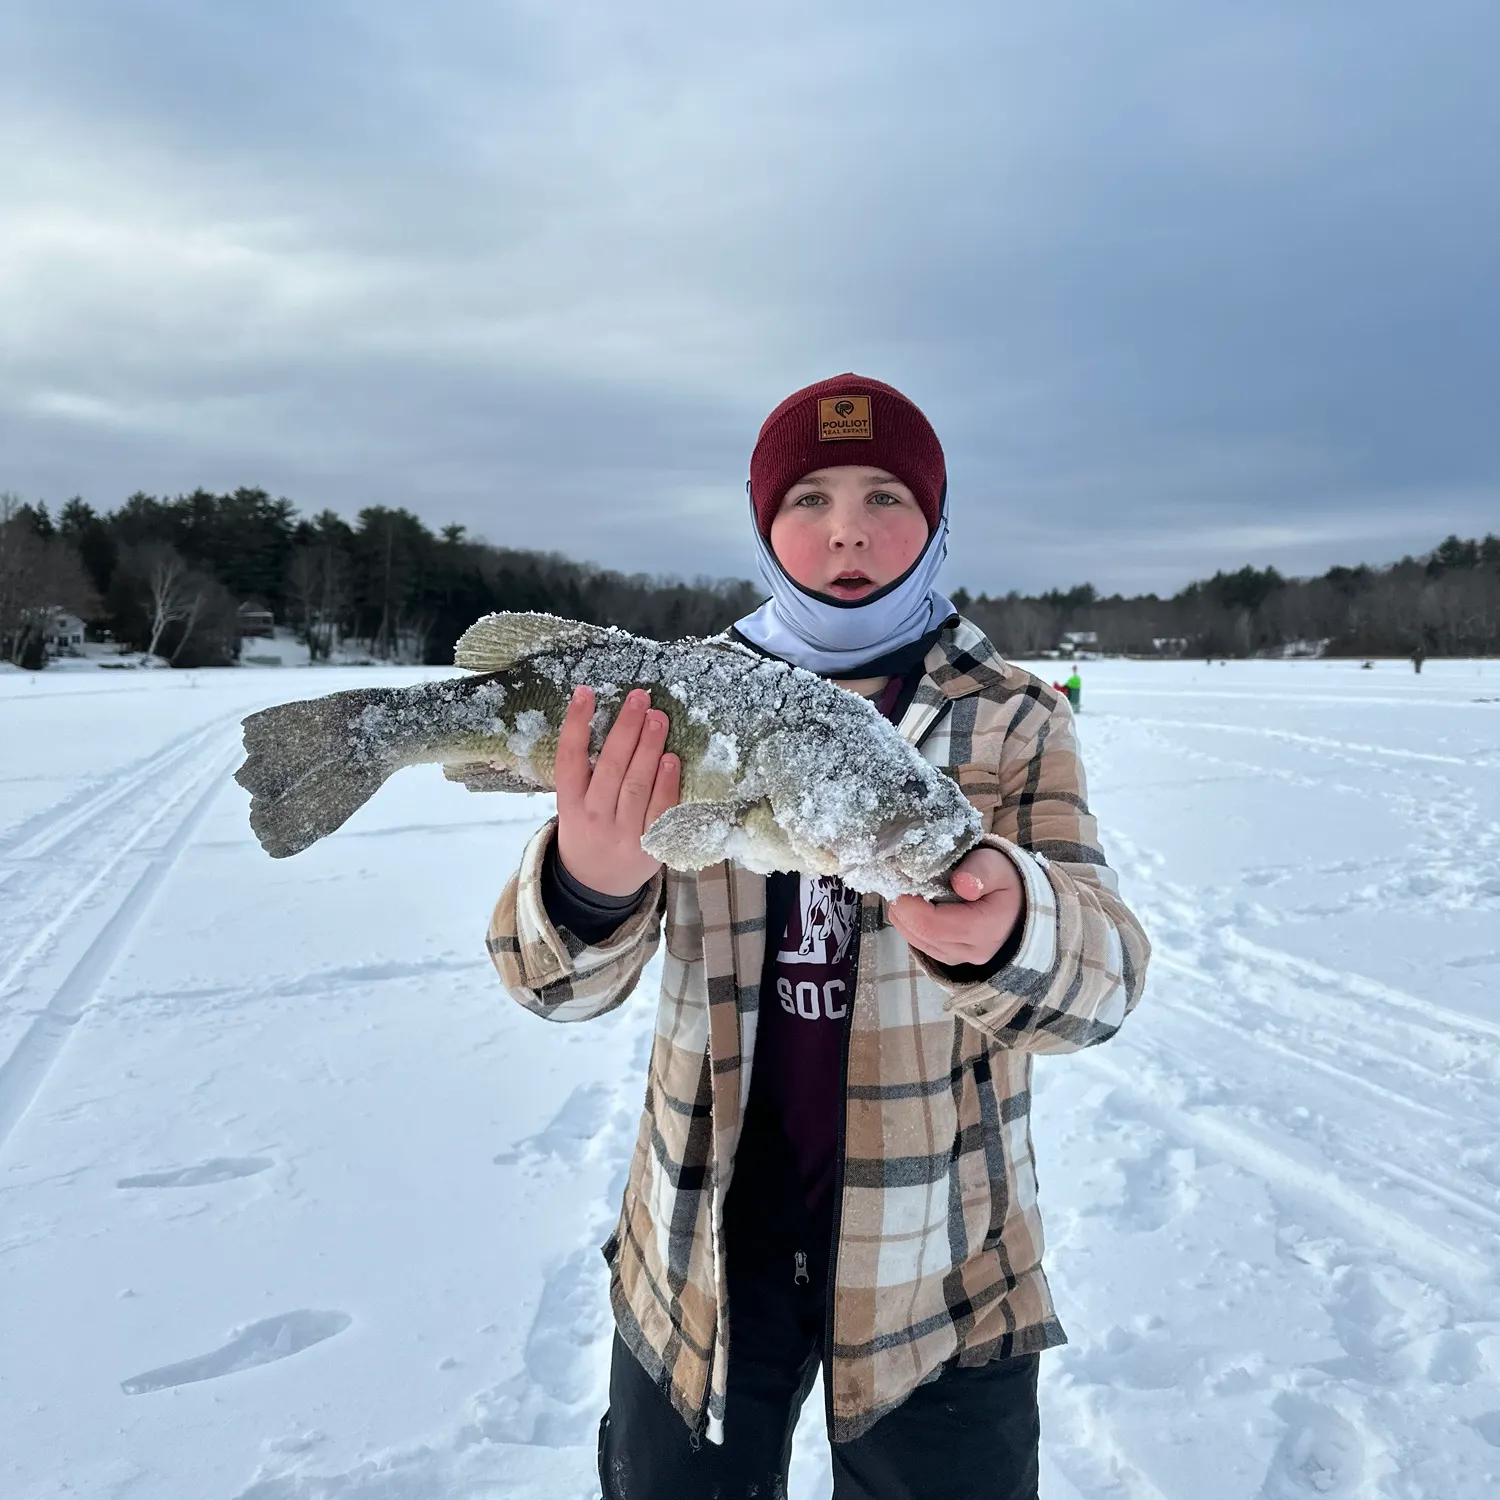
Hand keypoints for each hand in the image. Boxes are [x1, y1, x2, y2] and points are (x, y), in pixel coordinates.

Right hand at [555, 686, 679, 895]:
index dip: (576, 724)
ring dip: (648, 748)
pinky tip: (671, 758)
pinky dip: (667, 784)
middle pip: (609, 767)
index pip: (569, 758)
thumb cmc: (589, 831)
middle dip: (626, 729)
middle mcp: (594, 817)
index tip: (586, 692)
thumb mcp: (574, 805)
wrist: (597, 885)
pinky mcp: (650, 846)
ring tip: (658, 718)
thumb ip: (587, 772)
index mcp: (570, 804)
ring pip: (636, 785)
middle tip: (639, 698)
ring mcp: (623, 833)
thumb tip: (617, 721)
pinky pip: (660, 811)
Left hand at [887, 847, 1023, 969]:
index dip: (909, 905)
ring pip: (916, 941)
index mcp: (985, 929)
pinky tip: (914, 904)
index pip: (933, 925)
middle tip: (898, 881)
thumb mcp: (997, 865)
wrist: (1020, 904)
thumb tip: (961, 883)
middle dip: (902, 908)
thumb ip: (980, 871)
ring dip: (904, 916)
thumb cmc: (1005, 880)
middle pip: (921, 935)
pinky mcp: (950, 957)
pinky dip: (911, 924)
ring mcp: (960, 958)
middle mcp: (971, 951)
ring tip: (906, 890)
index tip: (900, 879)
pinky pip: (921, 943)